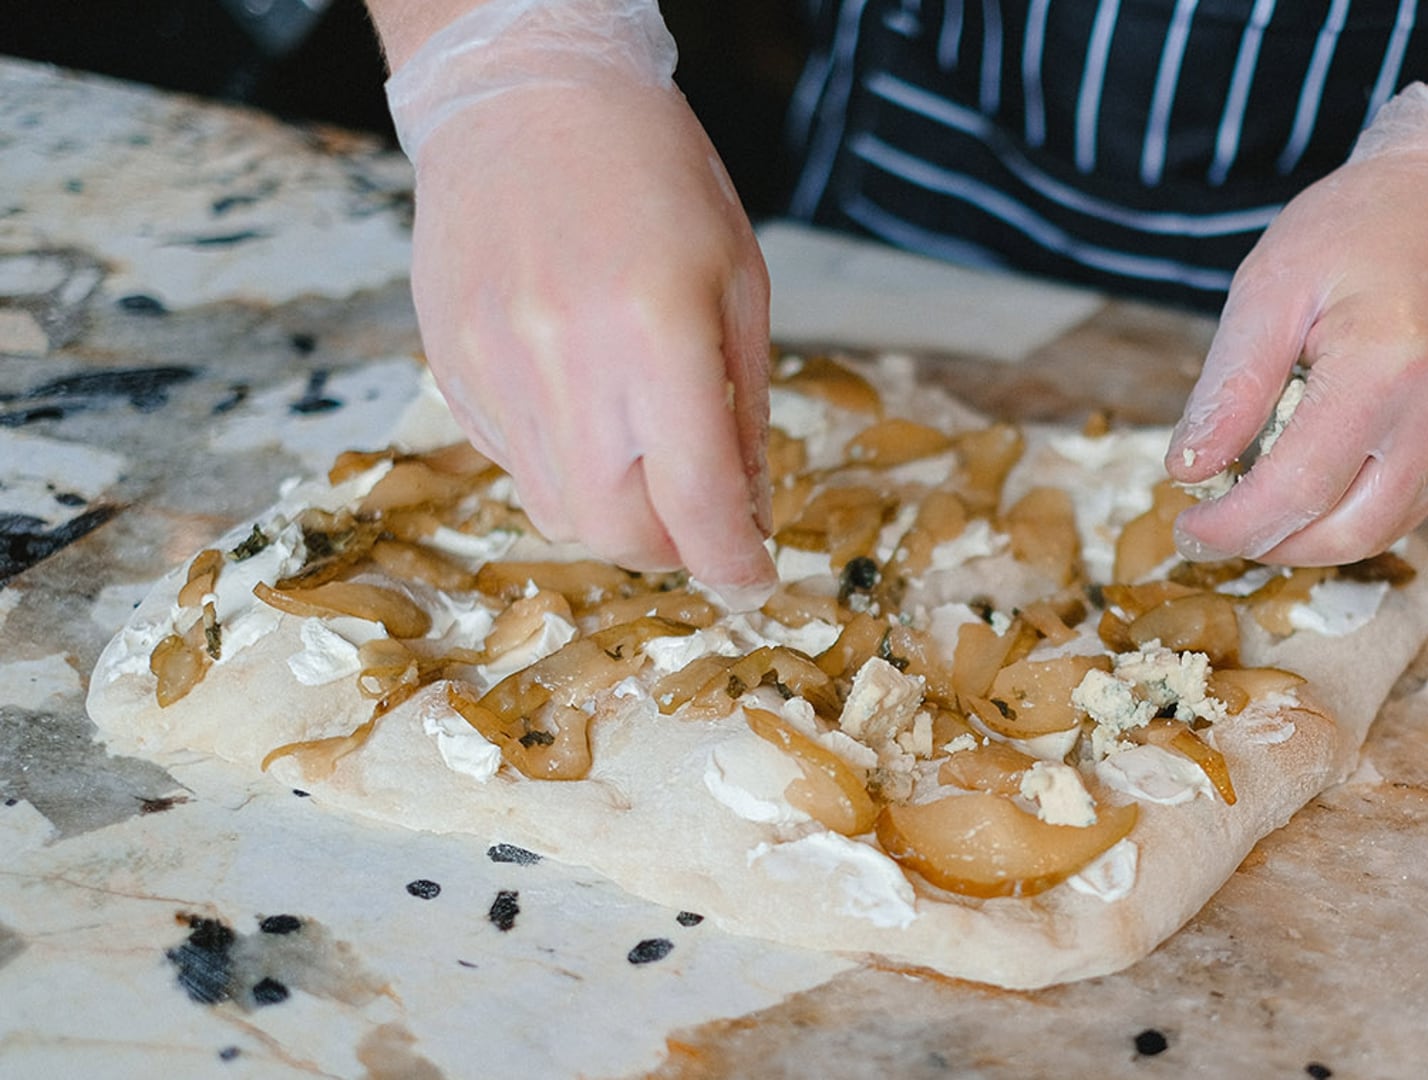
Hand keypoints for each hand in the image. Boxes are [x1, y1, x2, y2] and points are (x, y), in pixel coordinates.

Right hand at [390, 0, 776, 605]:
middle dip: (669, 548)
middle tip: (701, 522)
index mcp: (656, 331)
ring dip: (613, 512)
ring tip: (642, 453)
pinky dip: (560, 464)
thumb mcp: (738, 279)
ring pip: (556, 509)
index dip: (732, 560)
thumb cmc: (654, 175)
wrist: (525, 95)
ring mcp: (494, 367)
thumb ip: (742, 405)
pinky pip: (510, 461)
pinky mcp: (450, 365)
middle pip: (616, 529)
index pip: (695, 498)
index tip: (753, 576)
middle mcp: (565, 360)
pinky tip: (582, 402)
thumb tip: (745, 511)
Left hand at [1165, 85, 1427, 567]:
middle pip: (1346, 533)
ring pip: (1384, 528)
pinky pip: (1419, 505)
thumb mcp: (1272, 286)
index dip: (1235, 526)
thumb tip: (1189, 469)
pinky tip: (1338, 456)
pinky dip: (1363, 501)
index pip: (1298, 489)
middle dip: (1272, 544)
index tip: (1190, 527)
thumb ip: (1230, 386)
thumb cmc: (1364, 227)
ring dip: (1316, 528)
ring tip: (1271, 485)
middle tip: (1220, 526)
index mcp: (1389, 363)